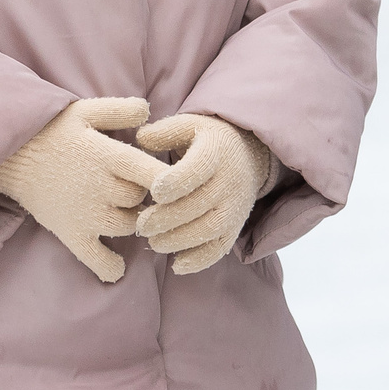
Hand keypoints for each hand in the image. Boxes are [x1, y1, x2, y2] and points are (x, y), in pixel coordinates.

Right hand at [0, 97, 165, 282]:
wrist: (11, 156)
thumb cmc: (52, 131)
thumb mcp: (84, 111)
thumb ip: (120, 110)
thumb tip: (150, 112)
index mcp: (106, 155)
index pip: (154, 173)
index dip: (172, 181)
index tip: (178, 180)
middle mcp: (99, 187)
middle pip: (141, 199)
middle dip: (144, 193)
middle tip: (136, 185)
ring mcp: (85, 214)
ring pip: (129, 226)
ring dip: (133, 220)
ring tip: (123, 208)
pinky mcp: (70, 234)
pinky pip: (98, 261)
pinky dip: (111, 267)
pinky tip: (117, 264)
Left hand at [133, 113, 277, 275]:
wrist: (248, 155)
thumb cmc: (207, 139)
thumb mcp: (189, 125)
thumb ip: (164, 132)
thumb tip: (140, 138)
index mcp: (216, 150)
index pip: (198, 168)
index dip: (177, 182)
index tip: (154, 191)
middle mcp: (230, 179)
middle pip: (200, 204)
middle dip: (168, 218)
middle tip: (141, 225)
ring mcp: (235, 205)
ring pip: (210, 229)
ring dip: (179, 240)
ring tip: (152, 242)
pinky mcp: (236, 225)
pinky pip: (221, 247)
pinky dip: (200, 260)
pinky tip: (177, 264)